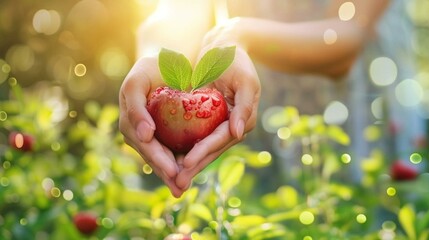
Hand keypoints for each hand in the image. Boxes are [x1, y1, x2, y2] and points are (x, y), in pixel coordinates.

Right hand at [119, 56, 185, 197]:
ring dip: (172, 175)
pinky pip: (172, 151)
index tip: (173, 170)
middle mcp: (138, 132)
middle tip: (180, 187)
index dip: (158, 159)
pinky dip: (180, 164)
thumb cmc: (149, 68)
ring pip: (161, 158)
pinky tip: (189, 176)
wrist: (165, 60)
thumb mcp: (137, 83)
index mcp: (130, 122)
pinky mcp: (164, 134)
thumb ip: (136, 108)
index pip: (146, 145)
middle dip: (166, 173)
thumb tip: (144, 136)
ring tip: (183, 188)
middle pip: (153, 157)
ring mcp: (150, 135)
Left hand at [175, 46, 259, 189]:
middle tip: (177, 183)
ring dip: (187, 165)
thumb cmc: (236, 60)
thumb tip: (238, 133)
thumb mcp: (245, 80)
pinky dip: (183, 150)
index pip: (220, 140)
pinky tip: (168, 160)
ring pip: (202, 150)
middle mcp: (232, 128)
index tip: (187, 163)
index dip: (204, 153)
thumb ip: (245, 106)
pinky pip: (195, 139)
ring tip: (171, 180)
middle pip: (211, 151)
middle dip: (194, 167)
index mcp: (243, 120)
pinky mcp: (208, 122)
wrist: (225, 47)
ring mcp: (219, 126)